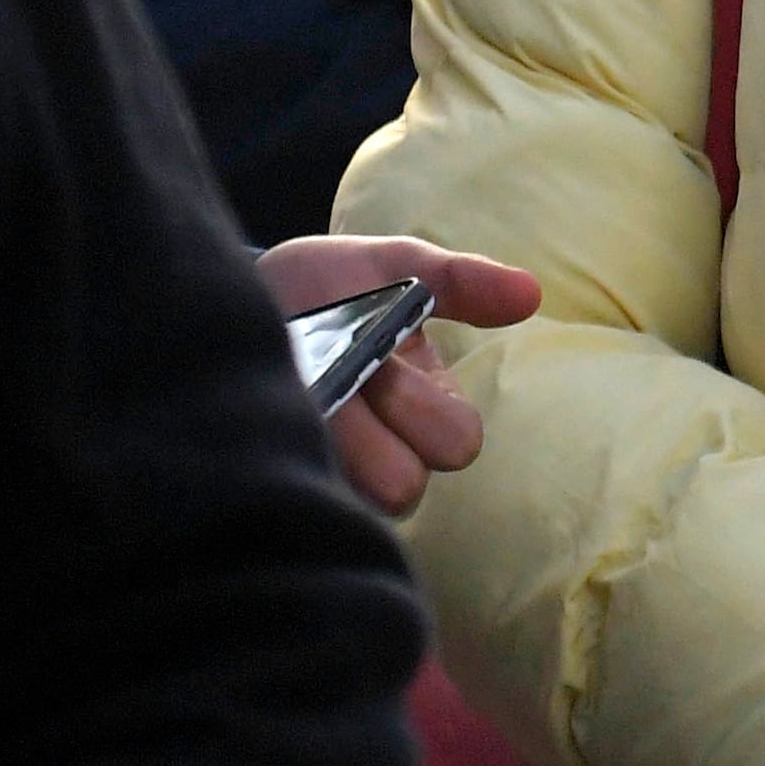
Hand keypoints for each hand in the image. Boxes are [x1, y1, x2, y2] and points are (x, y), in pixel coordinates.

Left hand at [261, 234, 541, 512]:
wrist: (234, 302)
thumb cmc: (325, 287)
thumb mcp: (391, 267)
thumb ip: (458, 279)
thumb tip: (530, 293)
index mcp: (428, 407)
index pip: (456, 440)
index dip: (416, 398)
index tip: (378, 354)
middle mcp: (386, 455)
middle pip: (405, 484)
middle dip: (369, 428)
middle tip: (334, 379)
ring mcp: (335, 478)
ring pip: (349, 498)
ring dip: (320, 439)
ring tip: (294, 394)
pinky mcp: (283, 487)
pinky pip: (296, 495)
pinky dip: (281, 453)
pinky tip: (267, 417)